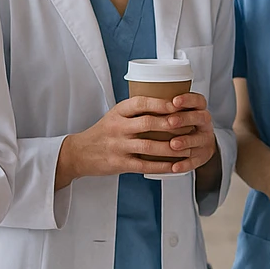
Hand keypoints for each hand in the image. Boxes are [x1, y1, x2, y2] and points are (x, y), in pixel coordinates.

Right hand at [56, 96, 197, 187]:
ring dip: (171, 147)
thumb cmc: (103, 133)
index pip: (141, 103)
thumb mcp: (115, 115)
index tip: (178, 104)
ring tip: (187, 147)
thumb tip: (168, 106)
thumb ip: (136, 112)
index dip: (161, 103)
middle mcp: (118, 127)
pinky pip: (144, 165)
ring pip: (149, 146)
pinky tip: (174, 165)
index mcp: (118, 112)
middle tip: (189, 125)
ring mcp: (118, 146)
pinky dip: (162, 165)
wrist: (80, 152)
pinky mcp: (119, 163)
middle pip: (148, 123)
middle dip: (171, 124)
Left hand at [164, 94, 218, 173]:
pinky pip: (195, 161)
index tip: (174, 100)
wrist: (198, 143)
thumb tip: (138, 94)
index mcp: (197, 108)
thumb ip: (164, 105)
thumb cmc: (180, 123)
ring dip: (185, 141)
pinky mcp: (202, 156)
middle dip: (184, 119)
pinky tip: (174, 167)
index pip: (198, 100)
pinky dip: (184, 164)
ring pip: (198, 140)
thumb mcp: (176, 111)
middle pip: (200, 117)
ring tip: (173, 144)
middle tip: (170, 121)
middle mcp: (204, 123)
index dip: (187, 99)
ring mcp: (204, 140)